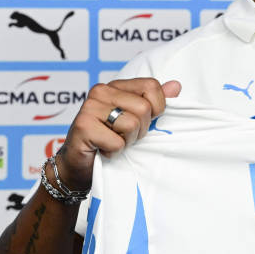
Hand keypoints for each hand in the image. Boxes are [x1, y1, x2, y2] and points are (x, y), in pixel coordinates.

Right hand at [57, 78, 181, 190]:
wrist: (79, 167)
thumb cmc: (108, 142)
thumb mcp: (135, 120)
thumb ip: (153, 102)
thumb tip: (176, 86)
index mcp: (116, 86)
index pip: (151, 86)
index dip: (156, 109)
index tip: (142, 122)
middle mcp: (101, 91)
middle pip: (144, 108)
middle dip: (140, 130)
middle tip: (122, 137)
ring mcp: (90, 107)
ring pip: (132, 124)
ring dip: (127, 142)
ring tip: (112, 142)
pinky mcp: (83, 126)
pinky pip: (117, 142)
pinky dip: (114, 152)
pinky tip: (102, 150)